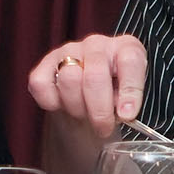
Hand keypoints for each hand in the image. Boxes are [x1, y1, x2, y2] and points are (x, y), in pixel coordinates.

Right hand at [27, 33, 148, 135]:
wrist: (87, 102)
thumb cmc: (113, 99)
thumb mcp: (128, 101)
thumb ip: (128, 104)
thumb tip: (124, 112)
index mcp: (125, 48)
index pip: (130, 61)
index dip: (130, 89)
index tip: (127, 114)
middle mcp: (97, 44)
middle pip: (96, 76)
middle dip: (100, 110)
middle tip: (103, 128)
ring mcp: (69, 50)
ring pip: (69, 80)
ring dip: (77, 107)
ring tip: (84, 114)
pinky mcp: (45, 63)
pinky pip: (42, 85)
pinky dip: (52, 103)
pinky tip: (63, 105)